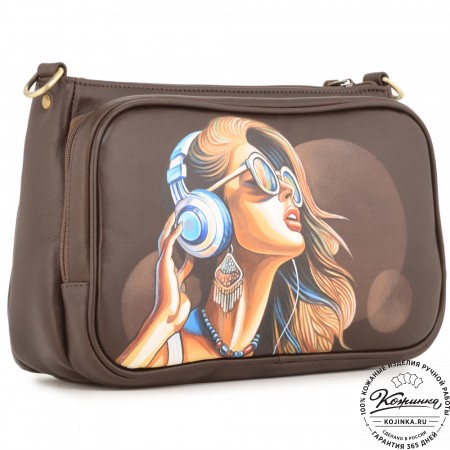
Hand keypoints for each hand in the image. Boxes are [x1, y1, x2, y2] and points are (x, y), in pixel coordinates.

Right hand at [151, 212, 194, 334]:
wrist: (167, 317)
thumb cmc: (175, 311)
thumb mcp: (185, 294)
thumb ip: (186, 284)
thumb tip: (190, 274)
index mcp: (171, 274)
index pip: (177, 255)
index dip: (183, 244)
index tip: (189, 235)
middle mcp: (165, 267)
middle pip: (166, 242)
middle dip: (171, 229)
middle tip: (177, 215)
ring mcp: (163, 265)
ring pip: (164, 240)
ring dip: (170, 226)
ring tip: (176, 213)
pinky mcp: (163, 264)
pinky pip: (168, 245)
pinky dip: (174, 234)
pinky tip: (181, 225)